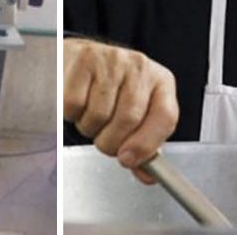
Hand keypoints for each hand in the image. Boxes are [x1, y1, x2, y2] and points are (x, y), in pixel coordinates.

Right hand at [63, 37, 178, 183]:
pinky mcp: (83, 60)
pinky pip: (74, 104)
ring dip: (89, 127)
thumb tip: (148, 175)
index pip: (165, 117)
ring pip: (99, 115)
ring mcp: (111, 61)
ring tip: (90, 114)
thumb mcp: (135, 113)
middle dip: (110, 141)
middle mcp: (139, 67)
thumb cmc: (110, 89)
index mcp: (160, 82)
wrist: (80, 61)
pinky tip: (77, 103)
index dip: (147, 144)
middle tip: (104, 137)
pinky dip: (71, 114)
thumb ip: (143, 145)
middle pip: (129, 119)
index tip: (129, 160)